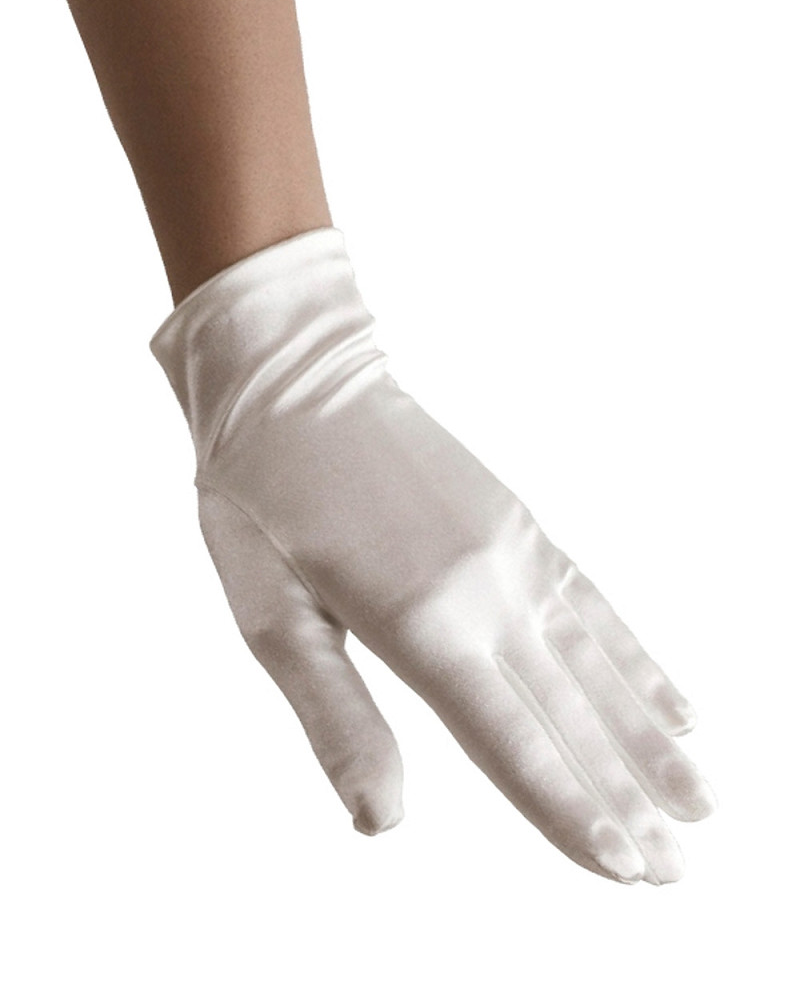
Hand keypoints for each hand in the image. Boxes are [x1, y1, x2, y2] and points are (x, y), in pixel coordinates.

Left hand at [150, 226, 714, 883]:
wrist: (296, 380)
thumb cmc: (263, 501)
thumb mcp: (271, 615)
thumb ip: (336, 717)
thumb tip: (380, 821)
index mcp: (419, 621)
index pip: (511, 739)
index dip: (569, 808)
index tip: (628, 866)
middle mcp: (487, 590)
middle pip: (569, 712)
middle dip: (625, 796)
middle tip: (678, 869)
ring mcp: (513, 552)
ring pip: (600, 663)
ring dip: (651, 737)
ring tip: (705, 800)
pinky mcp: (520, 525)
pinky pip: (595, 603)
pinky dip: (639, 657)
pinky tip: (673, 698)